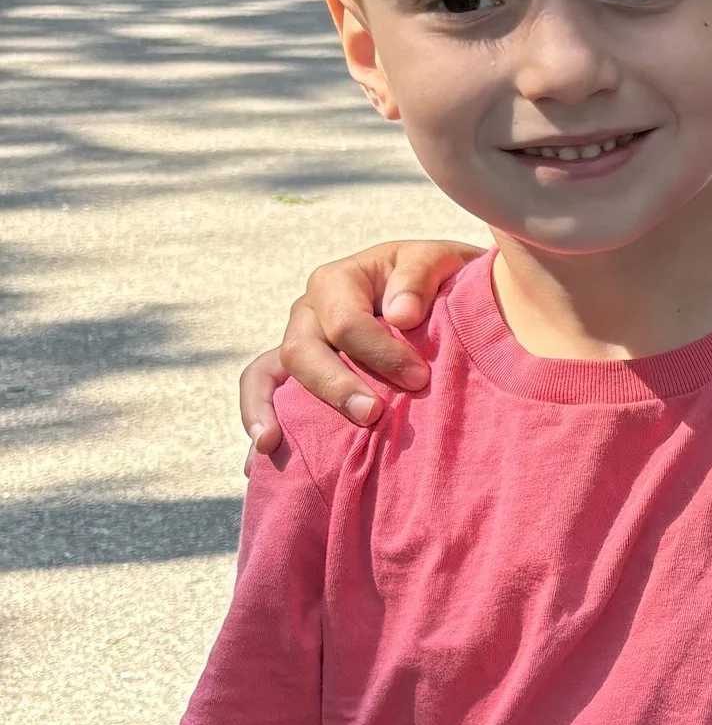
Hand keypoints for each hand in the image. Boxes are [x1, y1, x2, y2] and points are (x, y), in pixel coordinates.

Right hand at [239, 239, 481, 453]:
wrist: (442, 298)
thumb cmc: (440, 281)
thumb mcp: (439, 261)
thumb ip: (420, 276)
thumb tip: (400, 315)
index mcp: (339, 282)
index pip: (344, 321)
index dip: (379, 352)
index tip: (419, 378)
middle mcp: (309, 313)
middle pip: (302, 351)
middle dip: (335, 387)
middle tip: (372, 416)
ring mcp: (299, 345)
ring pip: (269, 375)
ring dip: (271, 410)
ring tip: (270, 444)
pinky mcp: (298, 377)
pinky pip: (265, 396)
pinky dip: (258, 423)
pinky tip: (256, 464)